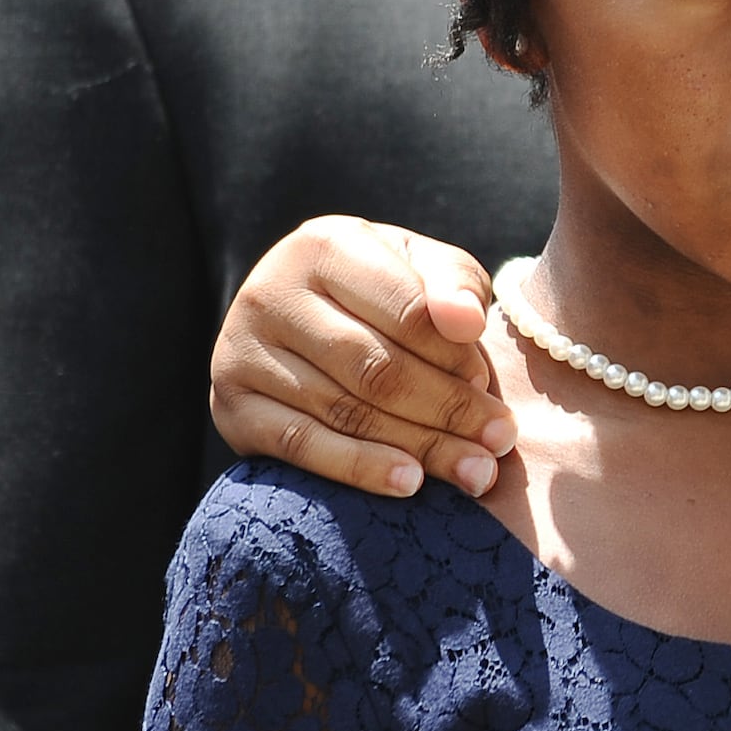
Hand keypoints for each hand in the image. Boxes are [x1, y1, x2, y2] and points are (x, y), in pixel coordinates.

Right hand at [206, 215, 514, 496]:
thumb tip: (466, 322)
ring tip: (476, 473)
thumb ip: (454, 285)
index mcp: (324, 245)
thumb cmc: (381, 292)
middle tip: (499, 441)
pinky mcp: (231, 406)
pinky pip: (302, 445)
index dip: (457, 355)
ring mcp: (241, 351)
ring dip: (420, 448)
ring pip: (345, 410)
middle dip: (448, 410)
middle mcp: (271, 292)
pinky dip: (359, 468)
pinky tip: (410, 484)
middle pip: (377, 367)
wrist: (298, 320)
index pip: (406, 310)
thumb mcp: (422, 268)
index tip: (493, 388)